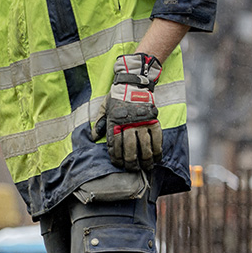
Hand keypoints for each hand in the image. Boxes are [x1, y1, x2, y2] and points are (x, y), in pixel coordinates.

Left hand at [90, 54, 162, 171]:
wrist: (133, 83)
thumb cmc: (117, 97)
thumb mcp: (104, 108)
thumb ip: (99, 123)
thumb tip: (94, 137)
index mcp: (114, 123)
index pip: (115, 146)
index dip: (116, 158)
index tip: (119, 164)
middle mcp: (128, 125)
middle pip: (130, 150)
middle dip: (131, 163)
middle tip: (133, 169)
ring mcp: (141, 124)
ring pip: (144, 147)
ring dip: (146, 160)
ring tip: (146, 167)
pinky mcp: (153, 121)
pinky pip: (157, 139)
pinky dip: (158, 150)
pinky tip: (157, 158)